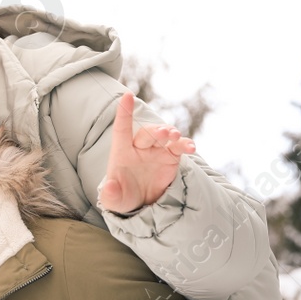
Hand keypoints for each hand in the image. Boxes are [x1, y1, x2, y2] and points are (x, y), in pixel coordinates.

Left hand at [97, 92, 194, 214]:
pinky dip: (186, 145)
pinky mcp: (171, 157)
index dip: (124, 113)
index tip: (126, 96)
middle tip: (164, 133)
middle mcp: (140, 147)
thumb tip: (109, 188)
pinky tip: (191, 147)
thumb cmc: (123, 197)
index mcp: (122, 152)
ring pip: (165, 136)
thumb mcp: (114, 200)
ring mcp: (157, 150)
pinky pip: (179, 147)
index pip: (122, 129)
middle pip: (147, 133)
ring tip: (176, 136)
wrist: (141, 204)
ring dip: (171, 133)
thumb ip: (110, 194)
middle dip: (156, 131)